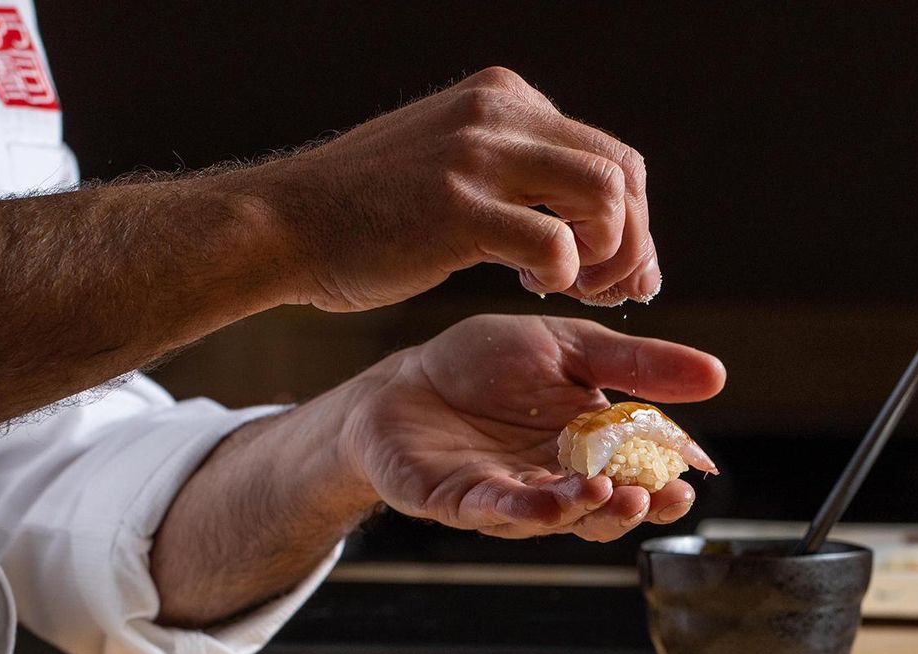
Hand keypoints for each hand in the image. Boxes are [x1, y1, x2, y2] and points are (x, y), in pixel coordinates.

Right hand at [249, 67, 658, 310]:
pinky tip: (532, 287)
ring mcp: (478, 157)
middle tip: (611, 291)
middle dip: (633, 242)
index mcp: (504, 98)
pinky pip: (556, 243)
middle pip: (622, 173)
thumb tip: (590, 217)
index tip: (619, 271)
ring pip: (606, 198)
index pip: (609, 154)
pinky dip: (564, 275)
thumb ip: (515, 171)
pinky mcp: (459, 209)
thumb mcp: (450, 161)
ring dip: (608, 255)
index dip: (632, 221)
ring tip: (574, 288)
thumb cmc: (365, 214)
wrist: (284, 225)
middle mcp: (500, 114)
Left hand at [324, 314, 724, 539]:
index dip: (664, 488)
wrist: (404, 377)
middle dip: (631, 508)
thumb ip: (637, 365)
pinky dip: (525, 508)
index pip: (637, 477)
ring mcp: (508, 498)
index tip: (690, 483)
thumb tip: (717, 375)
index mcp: (589, 451)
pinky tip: (551, 501)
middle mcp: (556, 484)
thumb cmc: (486, 365)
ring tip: (607, 492)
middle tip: (653, 497)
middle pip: (603, 510)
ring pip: (555, 517)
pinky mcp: (459, 502)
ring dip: (584, 510)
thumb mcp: (570, 349)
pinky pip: (497, 510)